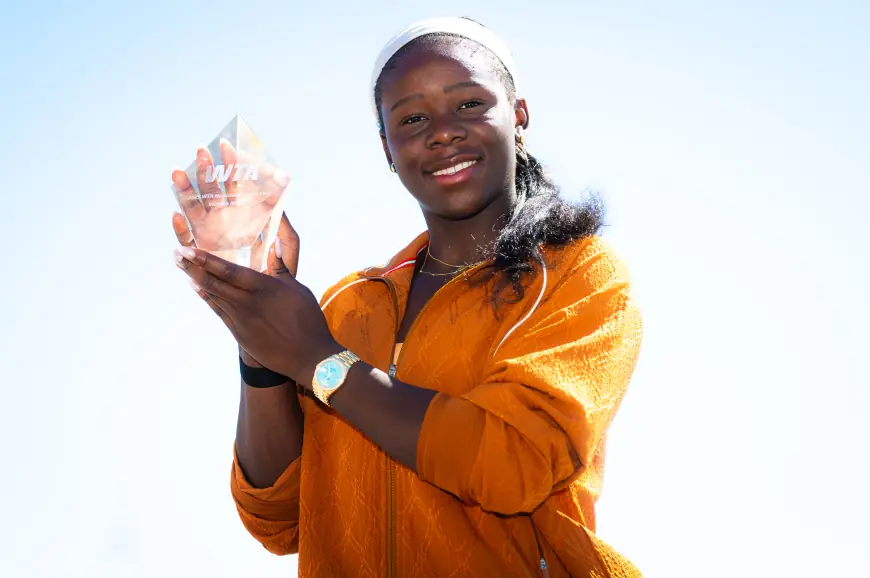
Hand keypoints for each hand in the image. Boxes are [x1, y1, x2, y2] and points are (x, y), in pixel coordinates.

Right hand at [171, 141, 289, 268]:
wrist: (263, 300)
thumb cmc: (276, 273)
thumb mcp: (287, 248)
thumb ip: (288, 227)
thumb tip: (285, 196)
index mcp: (244, 214)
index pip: (236, 184)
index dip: (231, 165)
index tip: (227, 146)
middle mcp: (223, 219)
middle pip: (211, 190)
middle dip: (205, 170)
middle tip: (200, 151)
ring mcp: (209, 233)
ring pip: (194, 208)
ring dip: (186, 191)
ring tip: (178, 174)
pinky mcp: (201, 252)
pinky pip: (188, 239)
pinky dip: (181, 229)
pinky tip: (177, 216)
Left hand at [173, 222, 338, 385]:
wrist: (308, 357)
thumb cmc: (308, 320)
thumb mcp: (298, 290)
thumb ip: (281, 268)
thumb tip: (275, 244)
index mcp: (264, 288)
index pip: (228, 271)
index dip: (205, 260)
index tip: (188, 249)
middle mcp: (248, 303)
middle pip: (214, 283)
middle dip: (192, 267)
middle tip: (176, 254)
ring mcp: (241, 320)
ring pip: (214, 296)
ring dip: (196, 281)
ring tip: (182, 268)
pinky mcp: (240, 333)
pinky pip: (219, 311)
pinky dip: (207, 298)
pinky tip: (197, 288)